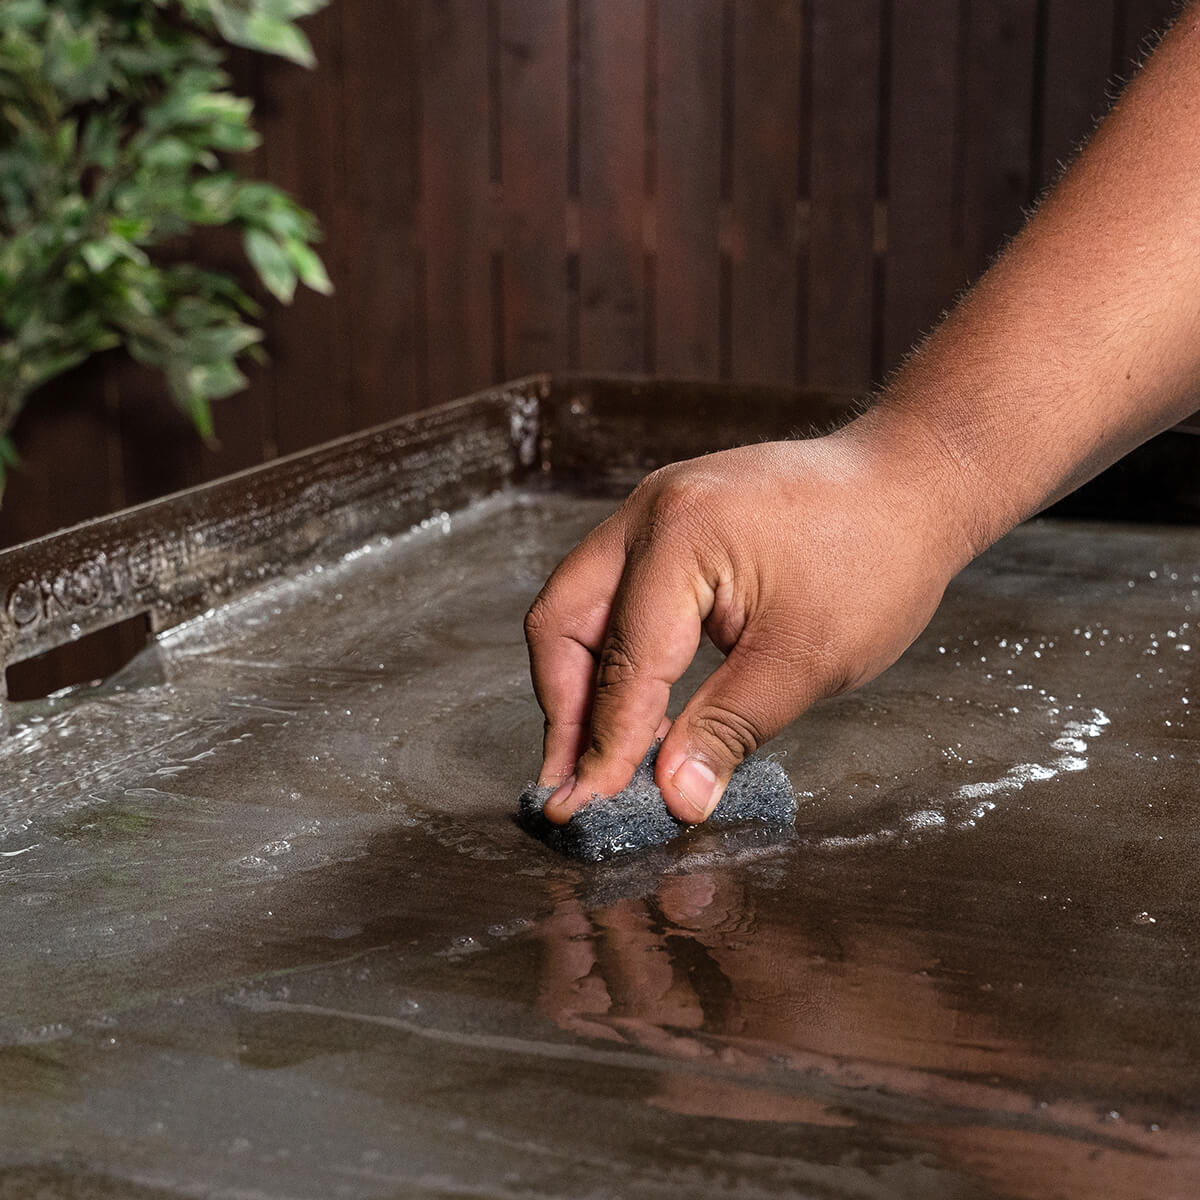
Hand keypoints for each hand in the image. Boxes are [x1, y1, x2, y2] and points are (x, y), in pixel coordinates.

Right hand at [524, 421, 973, 823]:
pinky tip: (635, 704)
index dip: (605, 744)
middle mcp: (648, 513)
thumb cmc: (876, 559)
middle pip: (562, 621)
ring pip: (577, 605)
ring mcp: (653, 511)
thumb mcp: (806, 660)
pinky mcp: (668, 524)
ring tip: (594, 754)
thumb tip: (674, 796)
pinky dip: (612, 652)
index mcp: (680, 537)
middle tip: (568, 781)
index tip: (584, 806)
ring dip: (580, 682)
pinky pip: (612, 592)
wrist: (911, 484)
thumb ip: (728, 728)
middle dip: (563, 708)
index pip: (624, 662)